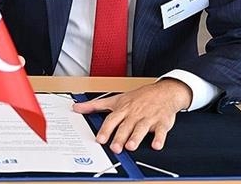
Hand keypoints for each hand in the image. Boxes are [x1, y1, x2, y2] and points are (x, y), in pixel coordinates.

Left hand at [72, 79, 191, 152]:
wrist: (164, 92)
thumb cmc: (138, 97)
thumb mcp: (115, 99)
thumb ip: (95, 105)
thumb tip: (76, 108)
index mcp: (123, 108)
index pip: (112, 119)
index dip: (106, 129)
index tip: (100, 139)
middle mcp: (135, 114)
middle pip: (126, 126)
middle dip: (120, 137)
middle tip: (114, 148)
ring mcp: (149, 118)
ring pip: (142, 128)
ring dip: (136, 137)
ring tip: (130, 146)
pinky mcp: (162, 122)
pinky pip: (161, 131)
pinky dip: (159, 138)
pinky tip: (156, 145)